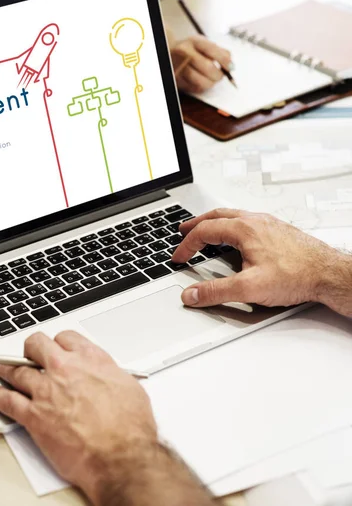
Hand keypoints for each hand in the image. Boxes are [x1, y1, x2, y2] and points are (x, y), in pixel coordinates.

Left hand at [0, 331, 157, 503]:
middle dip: (30, 348)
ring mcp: (46, 391)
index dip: (59, 343)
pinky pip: (7, 401)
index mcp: (90, 359)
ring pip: (17, 371)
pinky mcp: (33, 416)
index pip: (66, 337)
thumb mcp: (129, 387)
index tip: (56, 348)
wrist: (120, 456)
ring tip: (1, 368)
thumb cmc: (130, 428)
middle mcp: (65, 369)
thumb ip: (110, 375)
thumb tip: (106, 375)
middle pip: (36, 345)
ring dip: (7, 369)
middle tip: (27, 353)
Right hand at [170, 35, 231, 92]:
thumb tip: (230, 65)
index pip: (212, 50)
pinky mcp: (176, 79)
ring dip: (210, 82)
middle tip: (220, 76)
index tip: (230, 67)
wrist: (168, 52)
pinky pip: (193, 88)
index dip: (224, 61)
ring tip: (212, 79)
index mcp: (193, 41)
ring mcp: (178, 67)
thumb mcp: (202, 43)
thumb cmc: (189, 49)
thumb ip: (219, 51)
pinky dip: (201, 87)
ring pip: (200, 81)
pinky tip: (202, 82)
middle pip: (207, 67)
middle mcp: (184, 53)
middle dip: (218, 74)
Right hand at [173, 209, 351, 316]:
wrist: (330, 274)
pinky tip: (236, 236)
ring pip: (233, 216)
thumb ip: (216, 291)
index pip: (204, 231)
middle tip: (183, 230)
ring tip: (206, 229)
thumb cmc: (297, 276)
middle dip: (196, 224)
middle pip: (216, 216)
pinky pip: (248, 220)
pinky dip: (232, 225)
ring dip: (214, 222)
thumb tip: (191, 294)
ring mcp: (268, 224)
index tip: (179, 257)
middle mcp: (255, 221)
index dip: (186, 245)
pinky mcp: (278, 230)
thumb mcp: (249, 288)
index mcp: (244, 229)